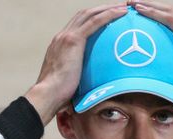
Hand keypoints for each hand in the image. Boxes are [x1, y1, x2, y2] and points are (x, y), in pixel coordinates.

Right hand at [25, 4, 127, 124]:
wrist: (48, 94)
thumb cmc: (60, 95)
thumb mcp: (72, 81)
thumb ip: (81, 77)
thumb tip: (95, 88)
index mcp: (61, 44)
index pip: (79, 25)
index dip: (94, 18)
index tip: (109, 18)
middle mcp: (62, 36)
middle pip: (85, 14)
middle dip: (103, 9)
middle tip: (120, 8)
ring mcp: (67, 36)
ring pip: (90, 14)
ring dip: (108, 8)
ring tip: (124, 7)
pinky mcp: (73, 40)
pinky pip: (94, 22)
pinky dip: (109, 15)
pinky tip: (122, 13)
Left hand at [130, 0, 172, 122]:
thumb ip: (172, 76)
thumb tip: (157, 86)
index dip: (156, 16)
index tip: (139, 15)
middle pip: (170, 13)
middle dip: (151, 6)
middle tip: (132, 5)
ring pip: (169, 12)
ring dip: (149, 6)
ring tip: (132, 3)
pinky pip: (170, 20)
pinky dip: (154, 13)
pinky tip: (140, 10)